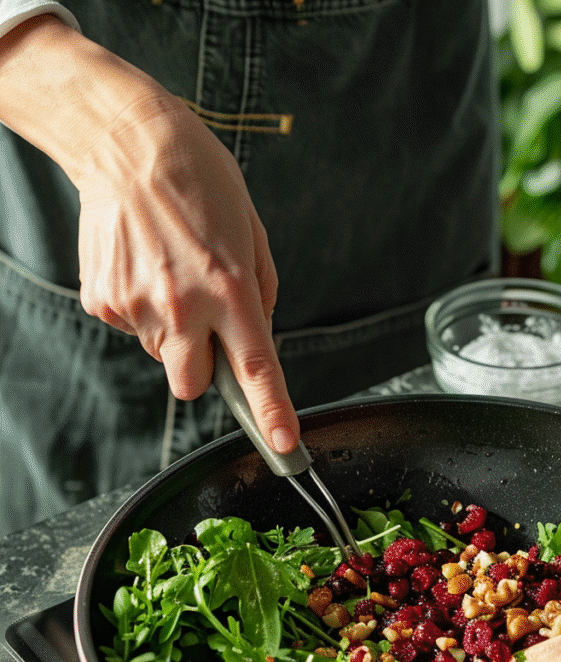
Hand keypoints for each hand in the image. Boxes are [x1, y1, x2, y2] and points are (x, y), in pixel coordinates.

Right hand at [75, 92, 299, 453]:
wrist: (126, 143)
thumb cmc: (199, 179)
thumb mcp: (252, 231)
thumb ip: (260, 293)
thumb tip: (258, 336)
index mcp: (230, 289)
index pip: (256, 369)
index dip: (272, 413)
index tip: (283, 446)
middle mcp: (183, 306)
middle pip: (191, 387)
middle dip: (201, 370)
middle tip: (203, 326)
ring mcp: (137, 306)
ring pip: (162, 354)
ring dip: (172, 330)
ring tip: (170, 272)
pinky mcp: (103, 300)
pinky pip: (132, 327)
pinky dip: (142, 308)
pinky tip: (145, 267)